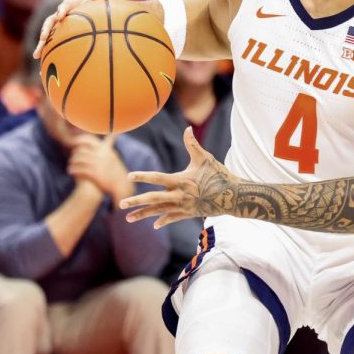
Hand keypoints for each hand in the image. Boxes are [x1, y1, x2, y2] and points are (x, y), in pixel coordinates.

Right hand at [32, 0, 110, 59]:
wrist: (85, 12)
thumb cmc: (92, 5)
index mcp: (67, 6)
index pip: (63, 7)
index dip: (61, 11)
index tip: (60, 16)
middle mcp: (58, 16)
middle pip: (49, 23)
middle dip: (45, 30)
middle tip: (43, 39)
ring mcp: (56, 28)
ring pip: (46, 37)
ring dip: (41, 45)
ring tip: (36, 55)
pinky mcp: (56, 37)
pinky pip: (50, 47)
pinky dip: (47, 57)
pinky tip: (43, 70)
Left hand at [68, 135, 127, 196]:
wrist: (121, 184)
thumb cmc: (117, 171)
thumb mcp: (114, 156)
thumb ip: (109, 146)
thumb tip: (112, 134)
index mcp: (105, 149)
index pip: (89, 139)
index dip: (79, 139)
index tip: (73, 141)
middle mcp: (100, 155)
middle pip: (81, 149)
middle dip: (74, 152)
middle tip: (71, 156)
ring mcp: (97, 163)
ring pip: (79, 159)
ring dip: (72, 161)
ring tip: (70, 165)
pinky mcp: (94, 173)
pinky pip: (79, 169)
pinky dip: (73, 169)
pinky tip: (70, 171)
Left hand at [119, 127, 237, 227]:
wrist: (233, 197)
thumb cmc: (219, 175)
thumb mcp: (205, 158)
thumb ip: (192, 145)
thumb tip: (187, 128)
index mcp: (181, 180)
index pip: (157, 178)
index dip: (143, 176)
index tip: (130, 176)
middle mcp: (179, 195)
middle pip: (153, 199)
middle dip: (136, 201)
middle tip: (121, 204)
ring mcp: (183, 206)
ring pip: (159, 211)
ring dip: (143, 215)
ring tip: (128, 219)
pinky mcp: (189, 213)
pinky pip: (172, 218)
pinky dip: (163, 220)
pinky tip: (154, 225)